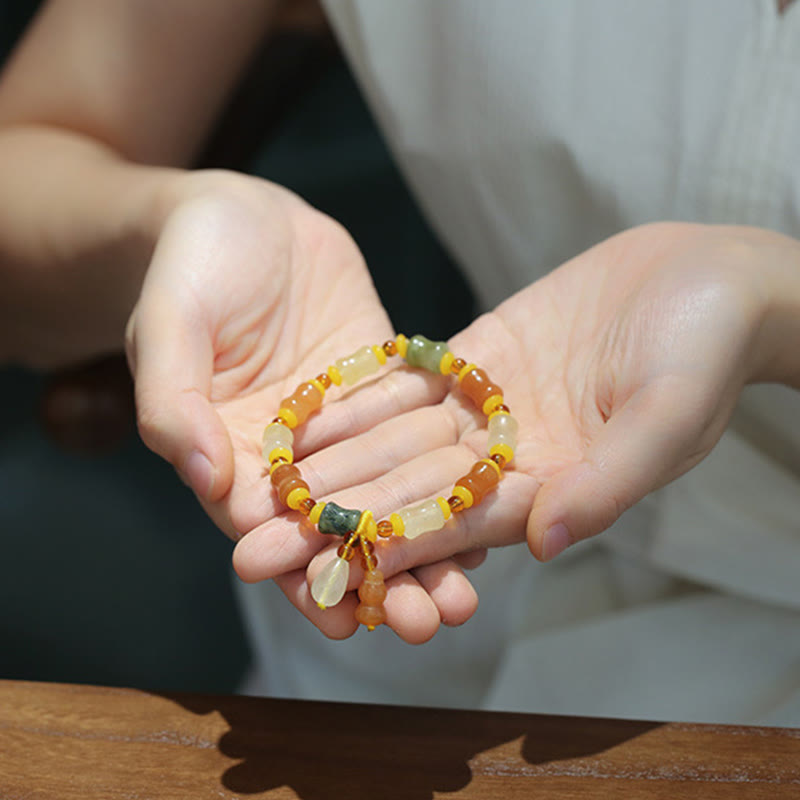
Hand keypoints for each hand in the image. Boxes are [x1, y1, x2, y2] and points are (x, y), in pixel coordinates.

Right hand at [126, 169, 479, 640]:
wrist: (243, 215)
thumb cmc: (191, 266)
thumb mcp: (170, 326)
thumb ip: (175, 402)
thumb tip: (206, 480)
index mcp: (234, 454)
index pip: (270, 534)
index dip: (306, 578)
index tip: (348, 623)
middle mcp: (295, 453)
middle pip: (339, 527)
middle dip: (384, 579)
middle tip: (433, 624)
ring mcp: (346, 423)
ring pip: (388, 492)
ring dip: (426, 542)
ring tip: (469, 592)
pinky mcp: (385, 385)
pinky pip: (420, 435)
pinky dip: (448, 473)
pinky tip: (488, 507)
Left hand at [233, 221, 799, 636]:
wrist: (711, 280)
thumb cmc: (709, 349)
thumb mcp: (669, 414)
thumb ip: (608, 481)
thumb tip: (544, 544)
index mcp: (552, 488)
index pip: (455, 529)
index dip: (381, 554)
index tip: (312, 576)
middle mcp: (512, 459)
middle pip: (409, 497)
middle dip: (332, 524)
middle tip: (252, 552)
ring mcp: (492, 411)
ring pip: (399, 445)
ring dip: (331, 467)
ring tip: (261, 487)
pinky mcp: (482, 363)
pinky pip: (412, 386)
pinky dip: (362, 401)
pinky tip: (307, 416)